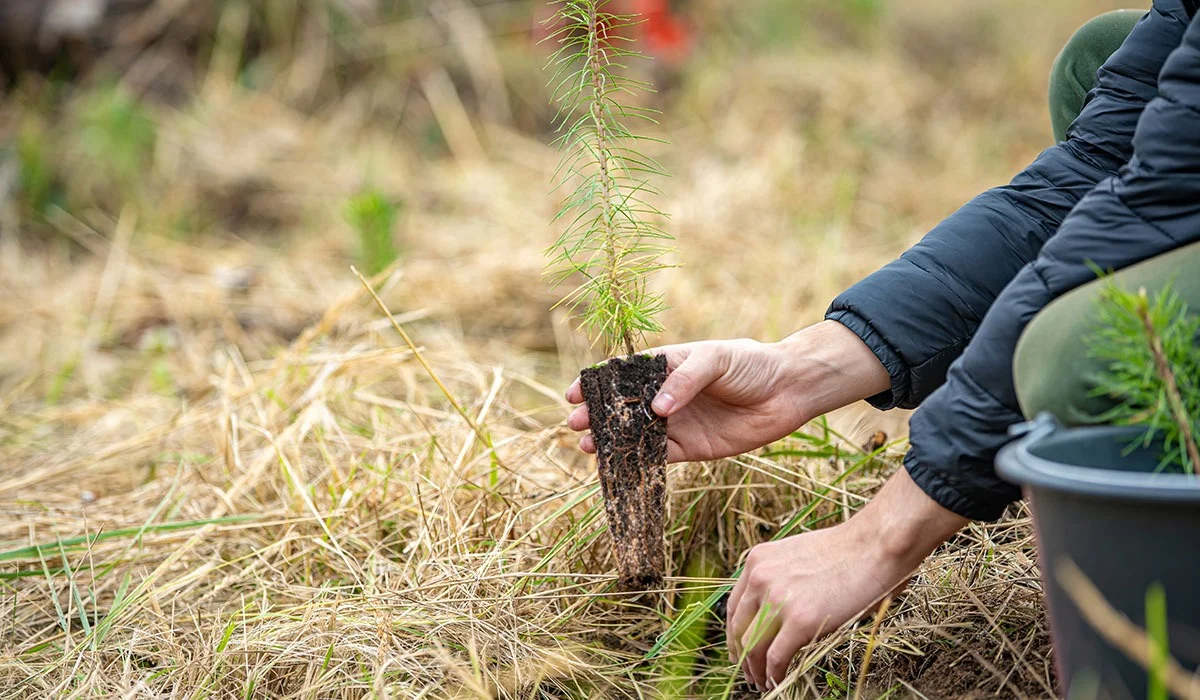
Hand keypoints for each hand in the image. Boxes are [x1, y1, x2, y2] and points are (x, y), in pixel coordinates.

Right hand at [565, 320, 890, 462]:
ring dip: (611, 441)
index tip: (575, 392)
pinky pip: (658, 457)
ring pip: (634, 434)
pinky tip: (619, 464)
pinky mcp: (691, 448)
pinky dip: (637, 461)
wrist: (788, 391)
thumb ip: (685, 380)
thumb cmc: (751, 364)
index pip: (623, 375)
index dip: (597, 383)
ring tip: (588, 446)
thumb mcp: (716, 359)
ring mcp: (676, 423)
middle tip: (575, 424)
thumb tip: (657, 409)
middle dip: (596, 415)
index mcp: (665, 365)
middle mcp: (665, 395)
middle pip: (622, 407)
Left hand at [726, 469, 968, 690]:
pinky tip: (777, 682)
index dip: (735, 633)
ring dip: (755, 670)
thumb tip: (776, 608)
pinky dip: (773, 675)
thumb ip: (780, 577)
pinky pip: (776, 657)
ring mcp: (777, 599)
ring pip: (753, 647)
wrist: (875, 546)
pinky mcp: (800, 621)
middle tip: (749, 672)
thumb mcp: (797, 556)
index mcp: (757, 561)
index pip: (734, 606)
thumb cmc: (847, 551)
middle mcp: (760, 578)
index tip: (740, 649)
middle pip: (739, 629)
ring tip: (762, 683)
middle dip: (742, 655)